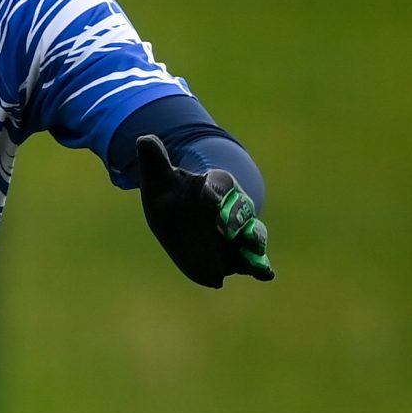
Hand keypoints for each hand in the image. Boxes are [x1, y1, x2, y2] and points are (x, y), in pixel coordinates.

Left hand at [136, 135, 272, 287]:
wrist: (183, 217)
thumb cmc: (172, 195)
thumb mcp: (160, 179)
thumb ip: (155, 160)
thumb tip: (144, 138)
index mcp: (214, 185)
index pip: (219, 182)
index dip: (213, 189)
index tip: (204, 197)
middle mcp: (233, 207)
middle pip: (241, 209)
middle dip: (235, 218)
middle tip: (225, 229)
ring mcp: (239, 232)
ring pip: (253, 233)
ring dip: (254, 241)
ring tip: (253, 249)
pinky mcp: (239, 254)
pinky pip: (254, 260)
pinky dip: (262, 267)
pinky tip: (267, 274)